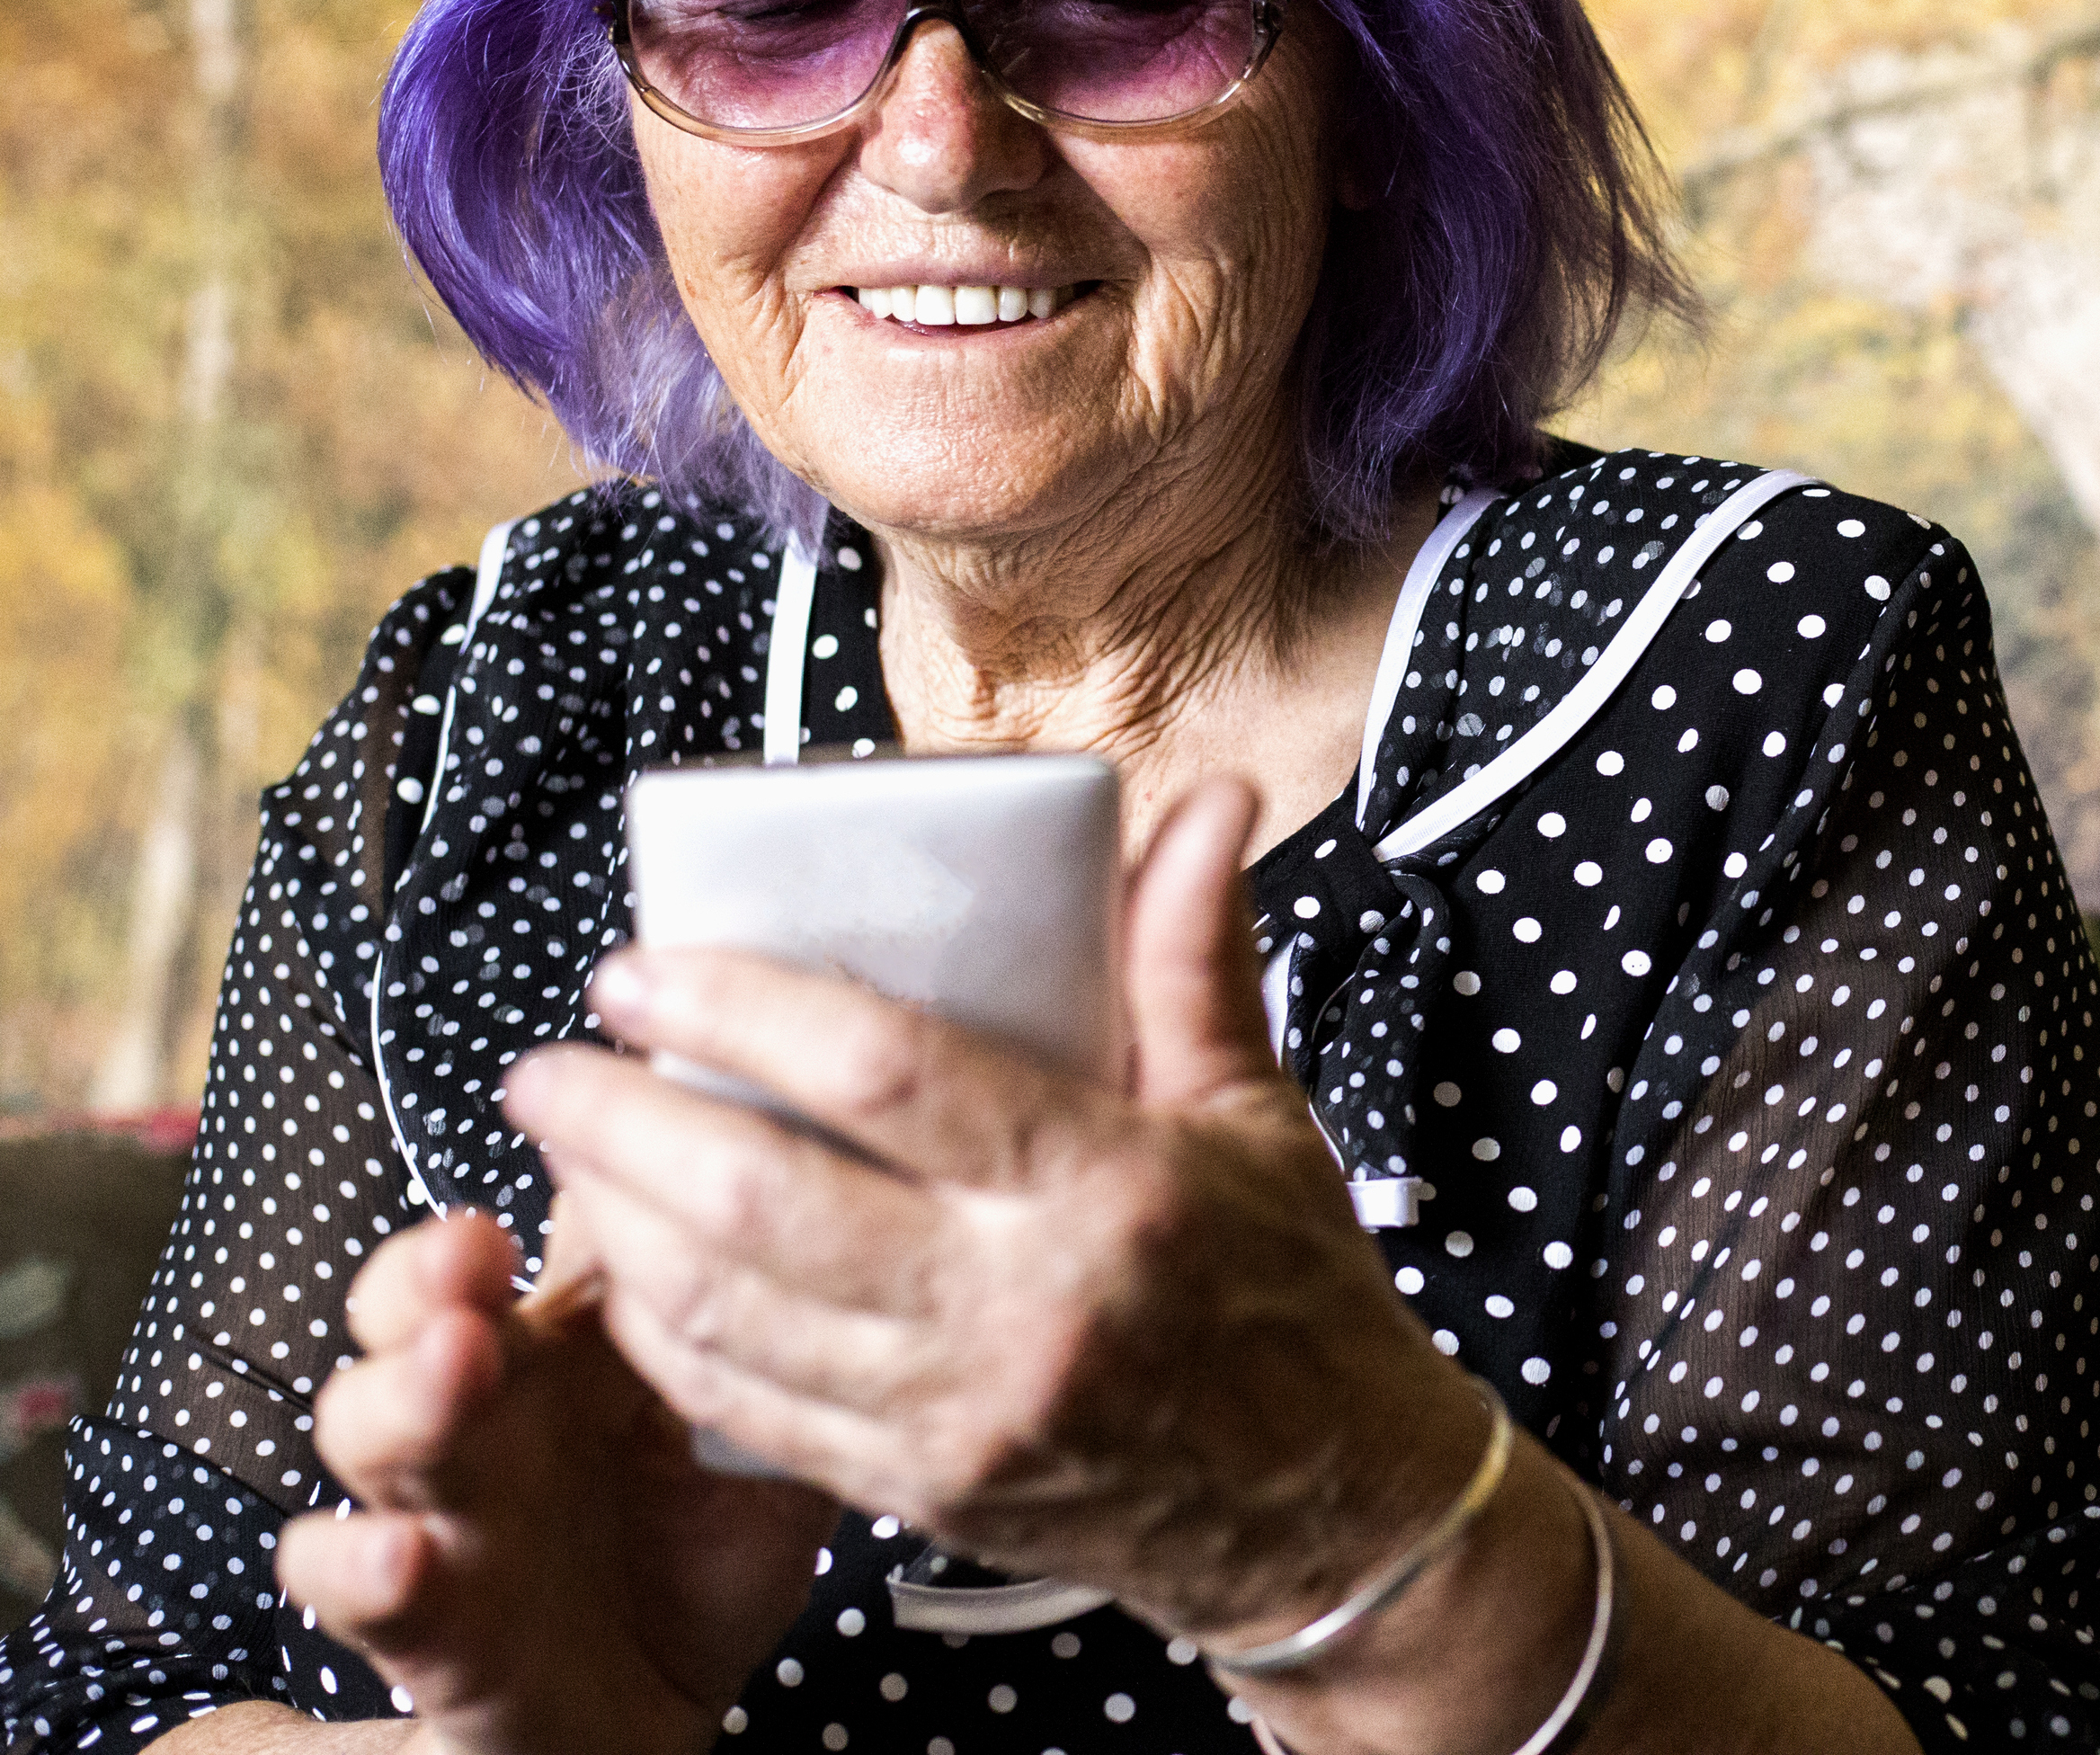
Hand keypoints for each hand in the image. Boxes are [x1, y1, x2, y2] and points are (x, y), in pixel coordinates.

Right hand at [274, 1211, 835, 1754]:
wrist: (654, 1709)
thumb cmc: (701, 1557)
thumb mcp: (764, 1444)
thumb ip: (780, 1349)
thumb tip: (833, 1220)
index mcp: (572, 1345)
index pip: (540, 1230)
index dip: (536, 1182)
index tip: (578, 1133)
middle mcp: (493, 1405)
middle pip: (417, 1302)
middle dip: (430, 1266)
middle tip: (475, 1248)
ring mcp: (443, 1502)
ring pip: (366, 1418)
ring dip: (398, 1386)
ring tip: (453, 1361)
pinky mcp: (417, 1616)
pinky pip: (342, 1578)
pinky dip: (355, 1562)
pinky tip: (403, 1550)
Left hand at [500, 778, 1489, 1643]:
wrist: (1328, 1506)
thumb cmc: (1290, 1296)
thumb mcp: (1256, 1111)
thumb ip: (1194, 956)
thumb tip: (1202, 807)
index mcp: (1105, 1188)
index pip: (886, 1075)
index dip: (741, 1011)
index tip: (650, 969)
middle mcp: (1017, 1307)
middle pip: (764, 1202)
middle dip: (624, 1123)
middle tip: (556, 1063)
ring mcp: (957, 1412)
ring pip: (728, 1315)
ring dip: (617, 1226)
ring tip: (568, 1151)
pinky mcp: (920, 1488)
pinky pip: (745, 1413)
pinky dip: (664, 1338)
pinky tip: (629, 1275)